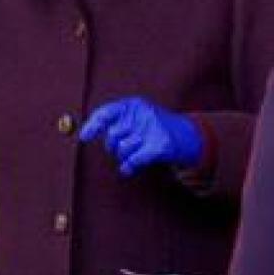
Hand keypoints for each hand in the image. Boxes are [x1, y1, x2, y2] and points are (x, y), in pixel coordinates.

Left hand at [80, 97, 202, 175]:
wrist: (190, 137)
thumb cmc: (154, 129)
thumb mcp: (136, 119)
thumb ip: (114, 124)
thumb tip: (82, 134)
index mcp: (134, 105)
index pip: (106, 112)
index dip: (93, 125)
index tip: (84, 137)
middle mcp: (144, 114)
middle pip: (112, 135)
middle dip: (111, 146)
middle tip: (120, 149)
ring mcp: (154, 128)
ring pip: (122, 148)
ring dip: (123, 156)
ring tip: (134, 154)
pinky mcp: (162, 145)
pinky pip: (134, 159)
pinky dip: (128, 167)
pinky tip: (127, 169)